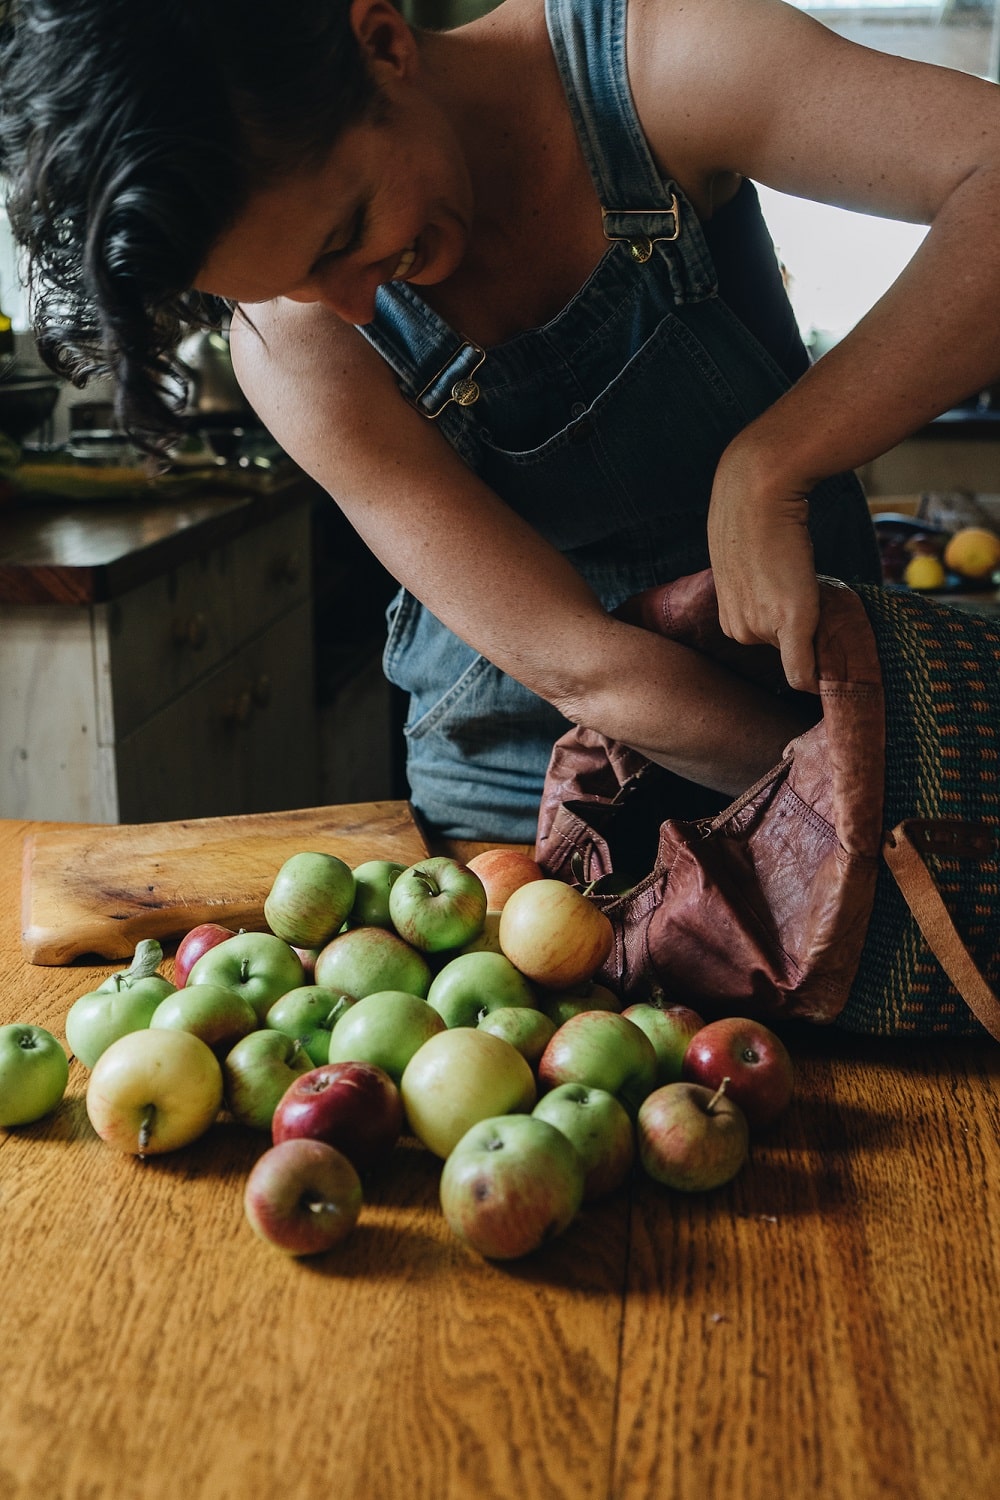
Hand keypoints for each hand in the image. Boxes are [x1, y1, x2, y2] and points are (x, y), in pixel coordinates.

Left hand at [707, 445, 820, 692]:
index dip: (795, 629)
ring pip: (801, 651)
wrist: (758, 493)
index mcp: (730, 622)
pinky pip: (803, 671)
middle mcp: (740, 632)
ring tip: (808, 582)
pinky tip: (829, 682)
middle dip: (804, 626)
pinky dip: (817, 680)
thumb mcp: (746, 567)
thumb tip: (780, 611)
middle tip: (805, 586)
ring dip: (816, 628)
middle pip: (788, 648)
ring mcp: (762, 630)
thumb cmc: (754, 524)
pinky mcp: (789, 622)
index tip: (804, 607)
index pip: (773, 645)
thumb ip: (760, 595)